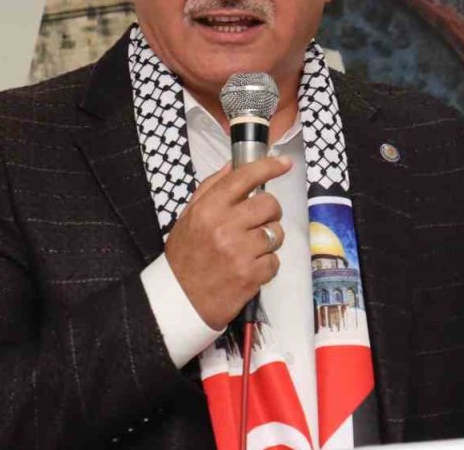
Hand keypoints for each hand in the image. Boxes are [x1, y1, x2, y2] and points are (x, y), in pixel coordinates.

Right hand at [165, 156, 291, 329]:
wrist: (180, 300)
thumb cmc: (185, 256)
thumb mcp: (189, 217)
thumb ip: (211, 188)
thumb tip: (233, 165)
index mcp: (208, 209)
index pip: (244, 178)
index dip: (268, 167)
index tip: (283, 163)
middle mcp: (224, 227)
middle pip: (269, 204)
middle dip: (270, 211)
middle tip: (259, 221)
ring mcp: (239, 252)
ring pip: (276, 233)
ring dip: (269, 240)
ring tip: (250, 248)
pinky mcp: (251, 275)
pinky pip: (275, 260)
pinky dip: (266, 264)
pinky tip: (249, 267)